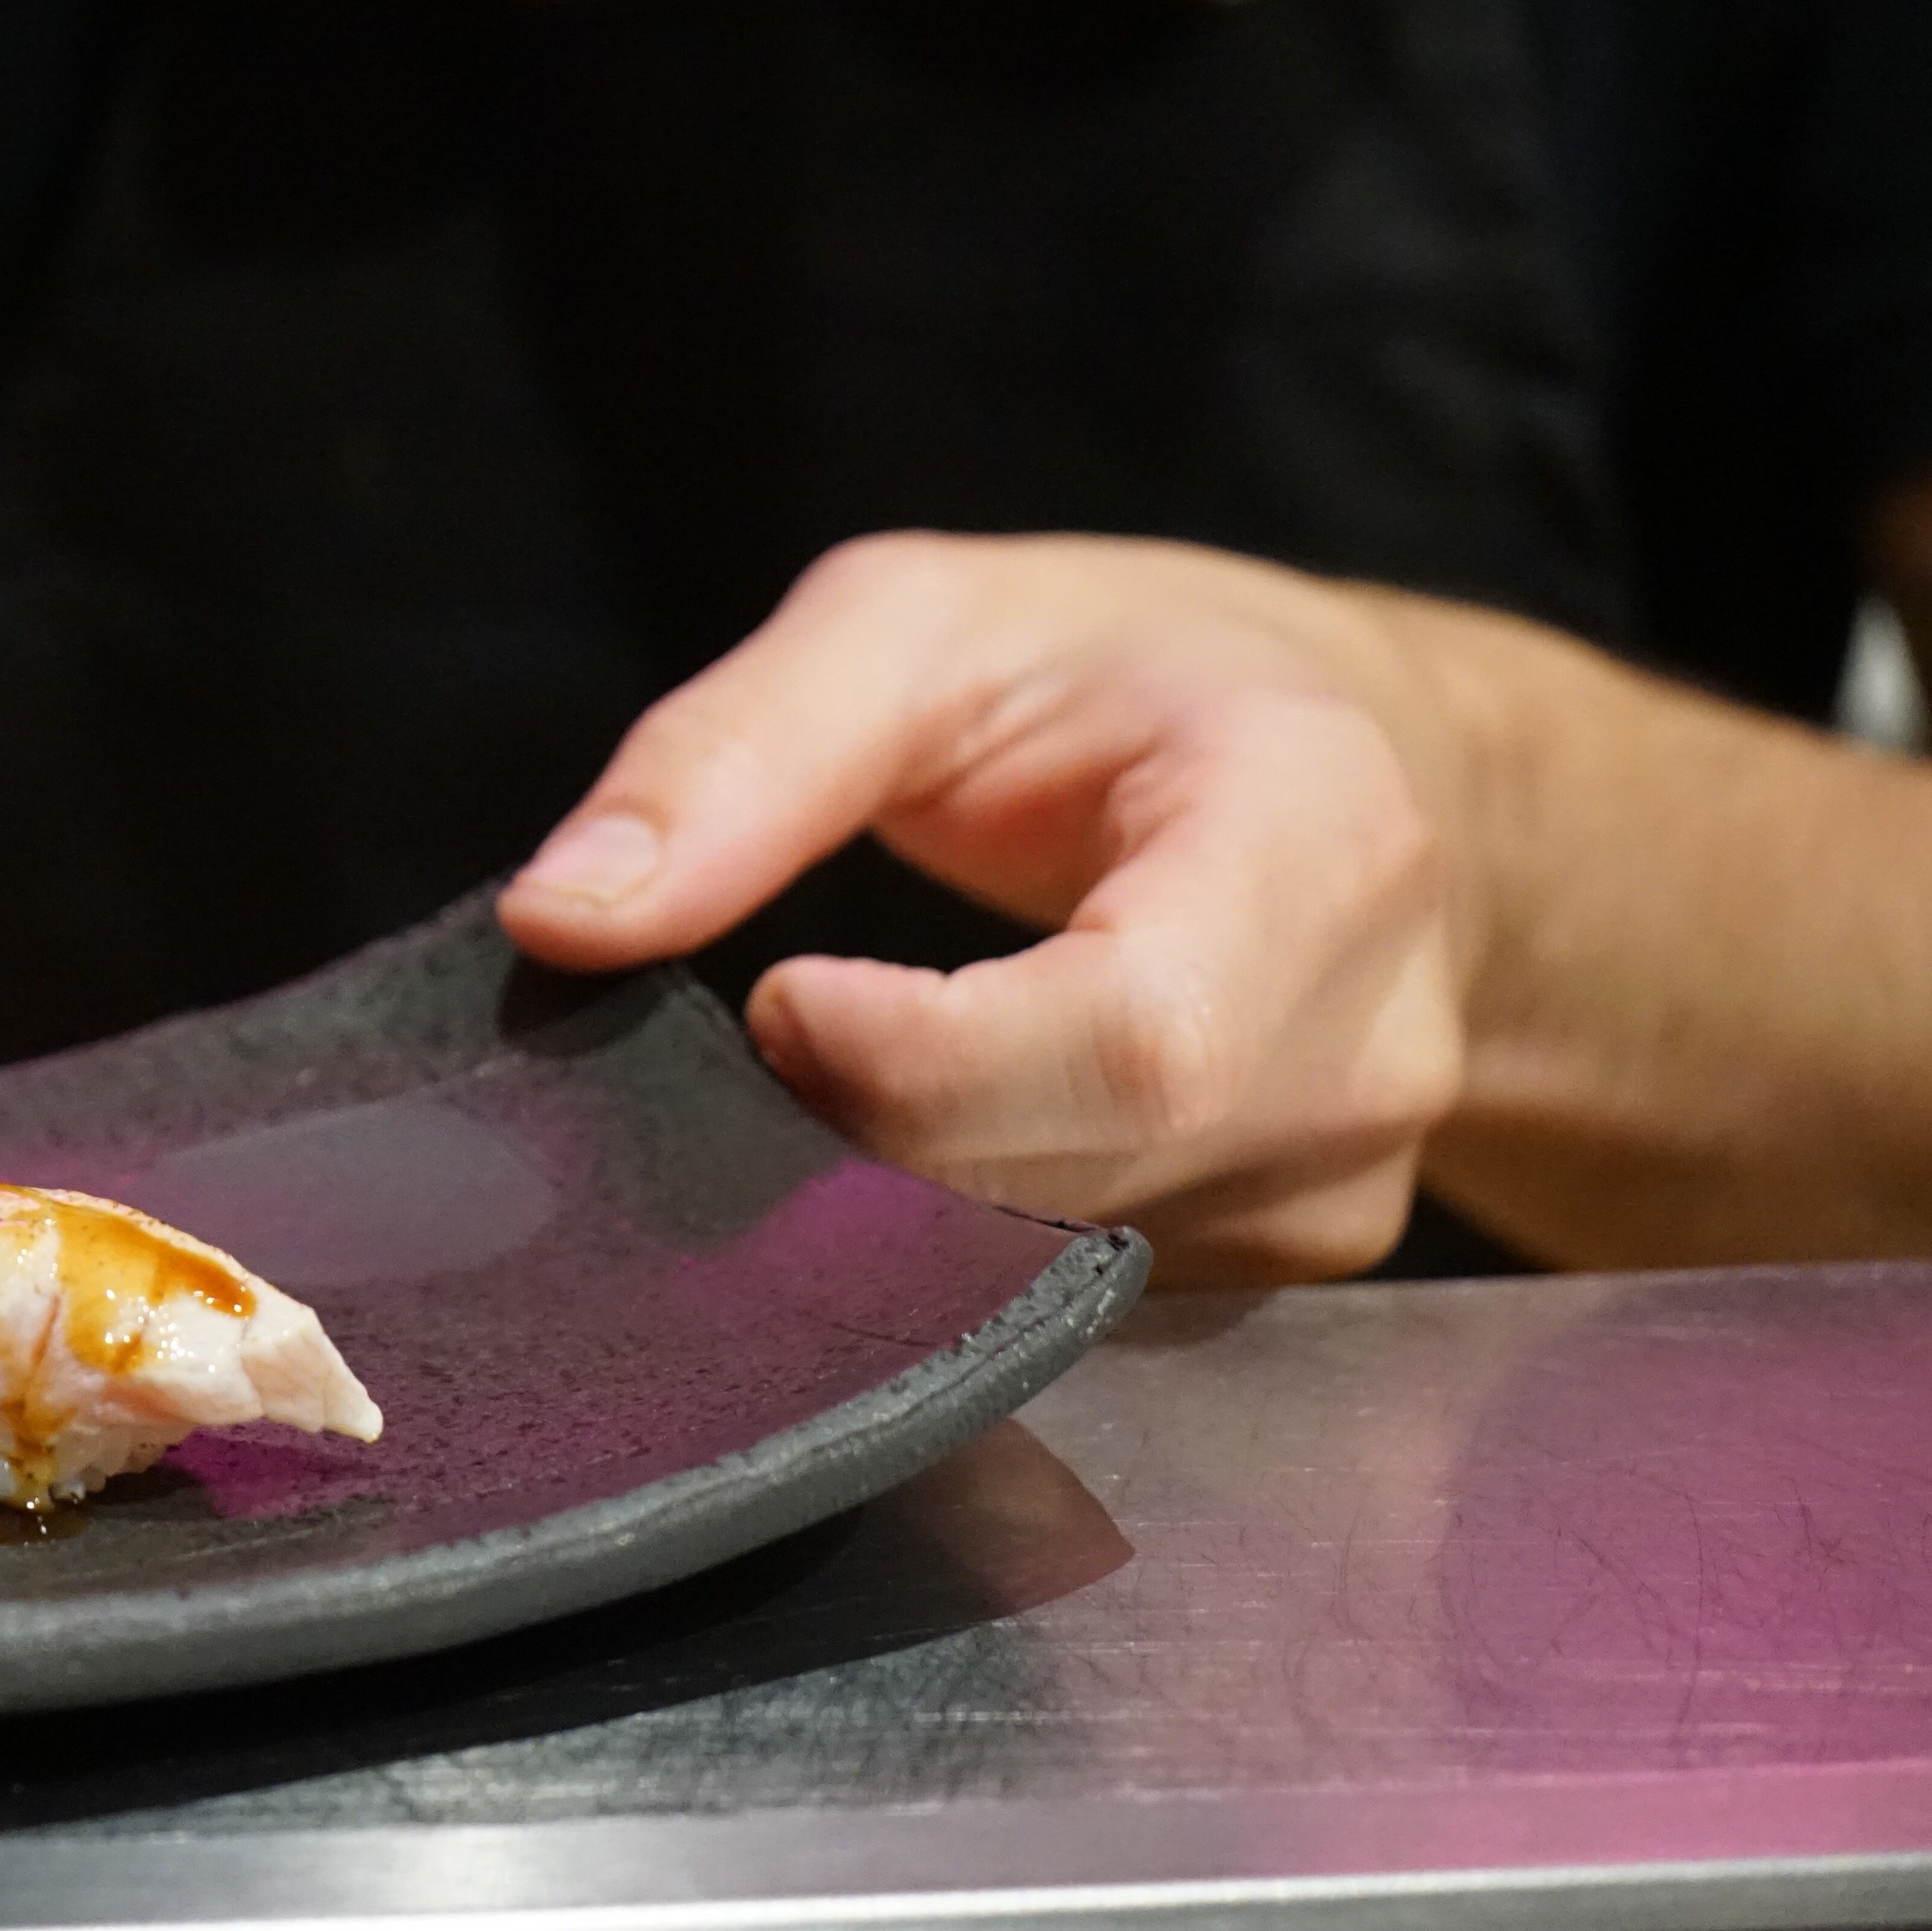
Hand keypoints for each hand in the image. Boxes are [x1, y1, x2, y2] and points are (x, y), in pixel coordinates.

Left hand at [498, 532, 1470, 1284]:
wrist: (1364, 768)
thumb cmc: (1132, 674)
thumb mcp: (921, 623)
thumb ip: (738, 753)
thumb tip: (560, 915)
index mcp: (1325, 842)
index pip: (1130, 1042)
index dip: (908, 1065)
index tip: (772, 1000)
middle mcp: (1371, 1049)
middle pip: (1072, 1189)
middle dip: (858, 1150)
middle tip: (758, 1051)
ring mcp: (1341, 1185)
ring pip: (1057, 1278)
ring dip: (892, 1205)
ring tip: (844, 1069)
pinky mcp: (1292, 1264)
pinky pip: (1080, 1307)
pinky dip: (958, 1240)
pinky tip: (923, 1135)